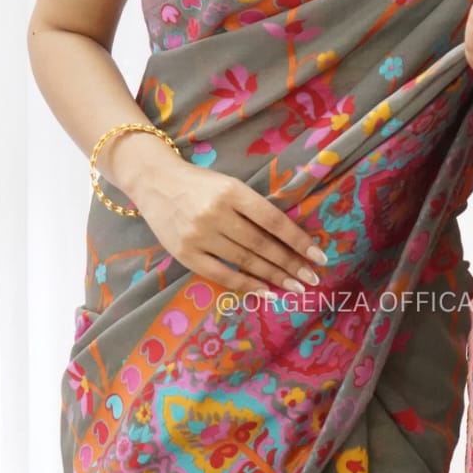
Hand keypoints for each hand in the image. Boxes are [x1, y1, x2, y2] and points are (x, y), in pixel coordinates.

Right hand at [121, 138, 326, 299]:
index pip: (273, 220)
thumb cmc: (200, 183)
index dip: (298, 240)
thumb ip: (253, 207)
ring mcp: (199, 235)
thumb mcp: (229, 184)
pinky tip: (265, 292)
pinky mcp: (185, 253)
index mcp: (232, 191)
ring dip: (273, 276)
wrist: (154, 181)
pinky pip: (221, 274)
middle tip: (312, 278)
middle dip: (290, 264)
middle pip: (262, 244)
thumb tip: (288, 239)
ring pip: (245, 260)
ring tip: (295, 287)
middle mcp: (217, 213)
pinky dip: (245, 285)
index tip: (318, 256)